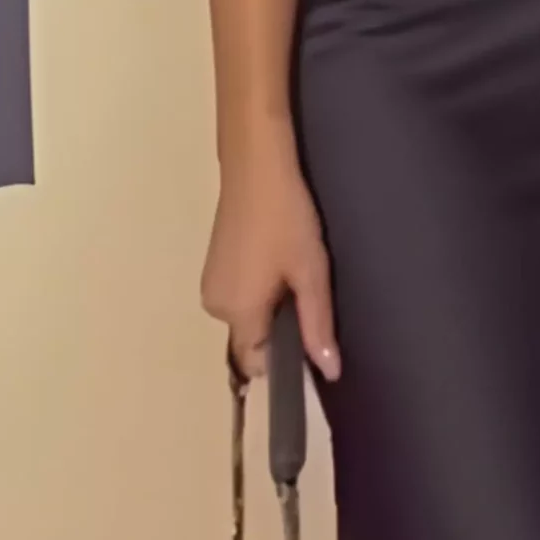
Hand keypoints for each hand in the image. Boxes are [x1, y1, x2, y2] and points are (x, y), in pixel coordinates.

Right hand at [200, 124, 340, 379]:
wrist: (258, 168)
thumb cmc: (288, 220)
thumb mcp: (312, 272)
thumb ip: (317, 325)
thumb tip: (328, 372)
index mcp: (236, 313)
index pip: (257, 363)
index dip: (286, 359)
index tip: (312, 339)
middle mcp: (215, 306)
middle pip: (254, 337)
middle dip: (283, 325)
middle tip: (309, 289)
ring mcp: (211, 284)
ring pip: (249, 314)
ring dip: (273, 302)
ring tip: (296, 268)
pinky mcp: (215, 266)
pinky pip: (241, 294)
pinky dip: (261, 286)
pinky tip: (279, 257)